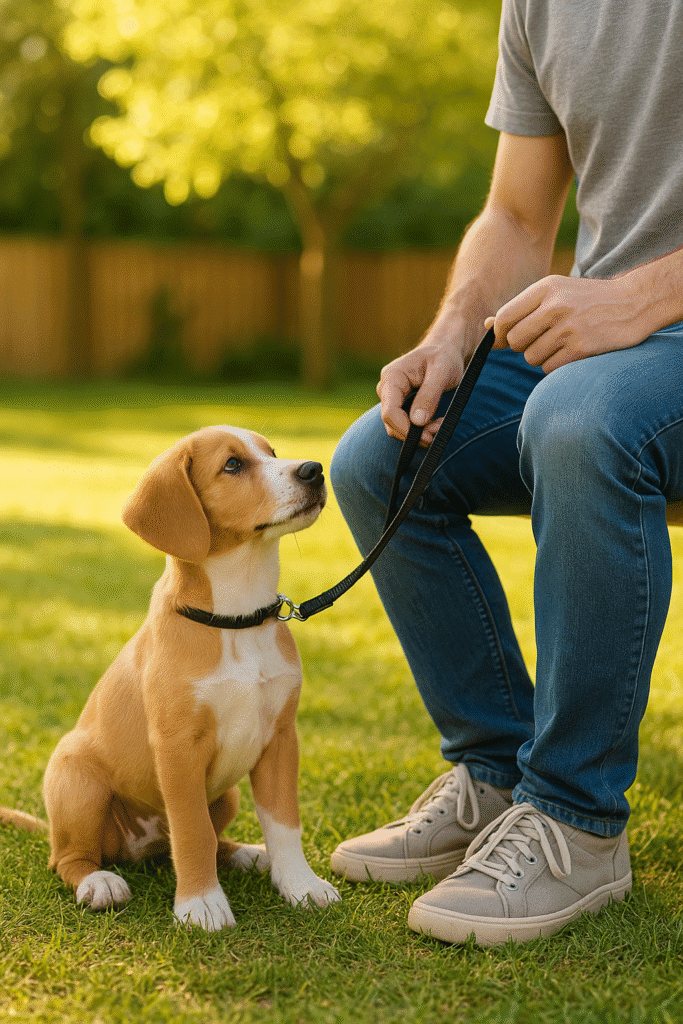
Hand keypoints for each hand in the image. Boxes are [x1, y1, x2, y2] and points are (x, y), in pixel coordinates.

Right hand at [376, 332, 466, 444]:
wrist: (445, 350)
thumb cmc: (444, 356)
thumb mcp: (441, 372)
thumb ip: (429, 395)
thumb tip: (417, 421)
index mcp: (392, 377)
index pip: (389, 411)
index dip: (404, 428)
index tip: (426, 436)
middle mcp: (387, 389)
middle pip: (391, 423)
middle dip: (413, 433)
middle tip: (438, 431)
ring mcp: (392, 398)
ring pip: (397, 427)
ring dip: (418, 434)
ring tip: (439, 426)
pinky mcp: (400, 406)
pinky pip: (405, 425)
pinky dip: (420, 430)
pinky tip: (435, 424)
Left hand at [487, 275, 644, 372]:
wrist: (634, 302)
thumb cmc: (586, 300)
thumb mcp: (554, 294)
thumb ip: (520, 311)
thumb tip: (485, 327)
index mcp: (545, 288)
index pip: (503, 318)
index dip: (501, 334)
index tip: (511, 337)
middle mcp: (555, 305)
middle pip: (514, 341)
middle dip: (522, 346)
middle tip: (542, 338)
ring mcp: (568, 327)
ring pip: (530, 357)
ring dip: (541, 357)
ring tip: (561, 343)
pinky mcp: (581, 348)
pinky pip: (548, 368)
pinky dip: (555, 366)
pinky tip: (570, 352)